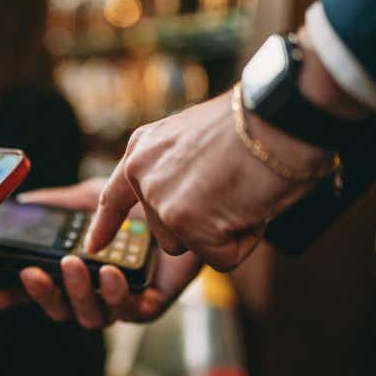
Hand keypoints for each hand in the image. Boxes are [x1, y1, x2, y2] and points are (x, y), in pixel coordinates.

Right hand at [0, 181, 203, 327]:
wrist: (190, 198)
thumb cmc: (143, 202)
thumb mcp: (94, 197)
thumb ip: (58, 203)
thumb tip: (20, 203)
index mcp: (79, 267)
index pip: (40, 287)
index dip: (11, 296)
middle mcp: (97, 288)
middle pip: (62, 308)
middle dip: (46, 294)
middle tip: (36, 272)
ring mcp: (123, 300)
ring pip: (92, 316)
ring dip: (78, 293)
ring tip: (75, 265)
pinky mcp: (152, 304)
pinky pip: (129, 312)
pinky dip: (116, 296)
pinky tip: (111, 273)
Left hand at [85, 91, 332, 270]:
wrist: (281, 117)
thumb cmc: (257, 126)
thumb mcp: (197, 142)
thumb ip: (179, 172)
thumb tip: (188, 209)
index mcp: (143, 150)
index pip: (114, 197)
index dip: (106, 225)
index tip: (93, 247)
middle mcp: (142, 173)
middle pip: (166, 233)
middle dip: (203, 224)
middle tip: (234, 186)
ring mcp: (160, 198)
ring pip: (190, 246)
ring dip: (222, 232)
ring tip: (243, 193)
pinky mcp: (183, 222)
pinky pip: (220, 258)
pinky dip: (243, 242)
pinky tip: (251, 207)